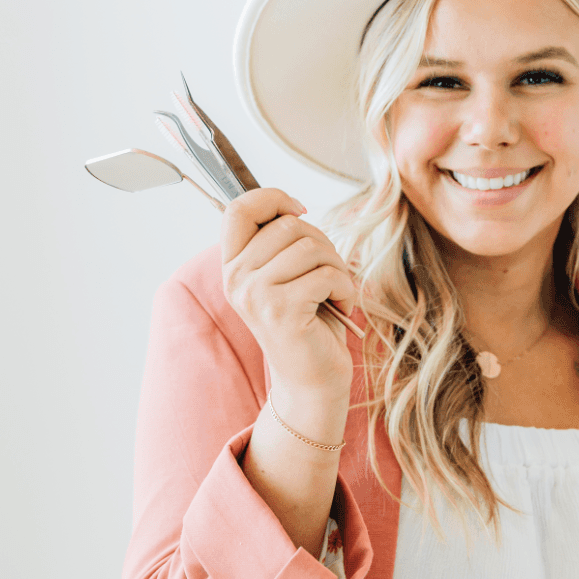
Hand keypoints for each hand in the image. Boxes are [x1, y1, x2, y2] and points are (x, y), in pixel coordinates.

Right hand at [222, 188, 356, 406]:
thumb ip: (278, 243)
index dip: (272, 198)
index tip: (300, 211)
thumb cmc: (308, 323)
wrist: (311, 380)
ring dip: (336, 266)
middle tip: (328, 272)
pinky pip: (326, 274)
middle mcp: (236, 279)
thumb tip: (292, 207)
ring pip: (310, 247)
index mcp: (232, 266)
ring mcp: (256, 295)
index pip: (238, 209)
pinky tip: (340, 306)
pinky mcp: (282, 311)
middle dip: (322, 243)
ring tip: (334, 291)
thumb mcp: (285, 276)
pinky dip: (345, 288)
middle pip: (287, 225)